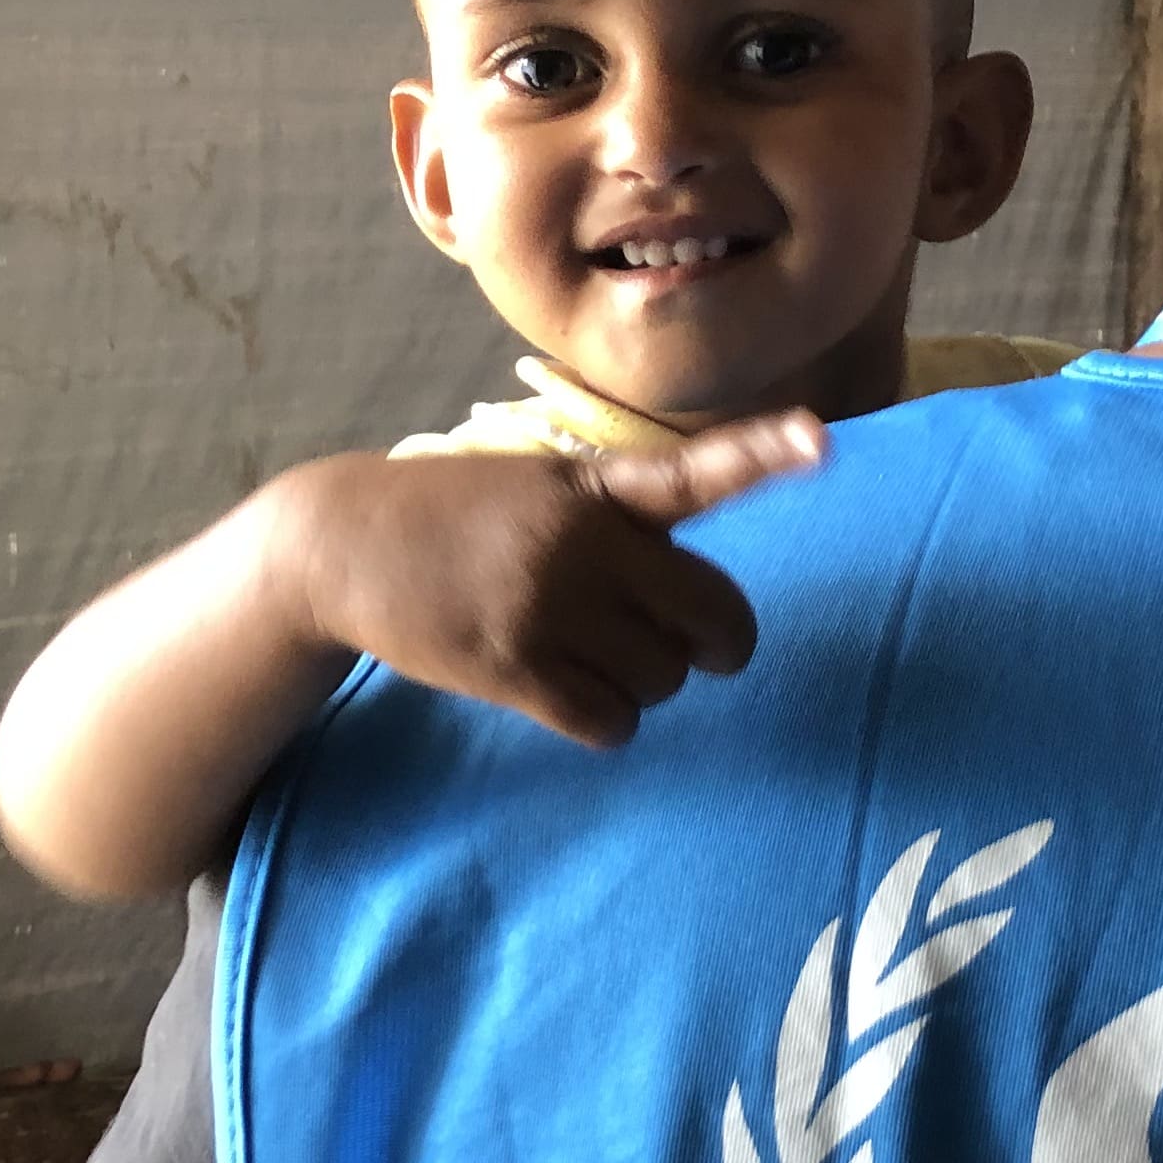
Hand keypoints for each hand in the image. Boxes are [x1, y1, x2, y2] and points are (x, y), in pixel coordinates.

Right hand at [276, 414, 825, 747]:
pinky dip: (604, 720)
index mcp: (598, 487)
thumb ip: (622, 522)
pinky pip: (611, 721)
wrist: (344, 542)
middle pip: (715, 619)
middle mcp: (584, 542)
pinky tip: (565, 689)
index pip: (694, 473)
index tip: (818, 440)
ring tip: (585, 651)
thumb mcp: (543, 485)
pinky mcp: (514, 666)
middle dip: (714, 644)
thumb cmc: (463, 516)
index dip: (761, 455)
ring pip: (665, 681)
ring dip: (644, 682)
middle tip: (688, 645)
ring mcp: (549, 605)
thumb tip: (692, 612)